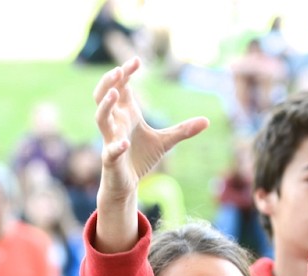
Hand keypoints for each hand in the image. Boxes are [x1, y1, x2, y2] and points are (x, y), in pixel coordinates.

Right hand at [93, 57, 207, 202]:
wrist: (127, 183)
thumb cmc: (140, 158)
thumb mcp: (165, 141)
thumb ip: (183, 130)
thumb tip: (207, 121)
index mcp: (125, 114)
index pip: (120, 87)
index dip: (125, 73)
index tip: (137, 61)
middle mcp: (115, 123)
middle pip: (102, 96)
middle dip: (108, 82)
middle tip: (118, 70)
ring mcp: (110, 140)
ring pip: (100, 118)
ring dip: (105, 106)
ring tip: (114, 93)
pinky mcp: (110, 159)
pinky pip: (111, 150)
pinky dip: (117, 146)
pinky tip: (125, 143)